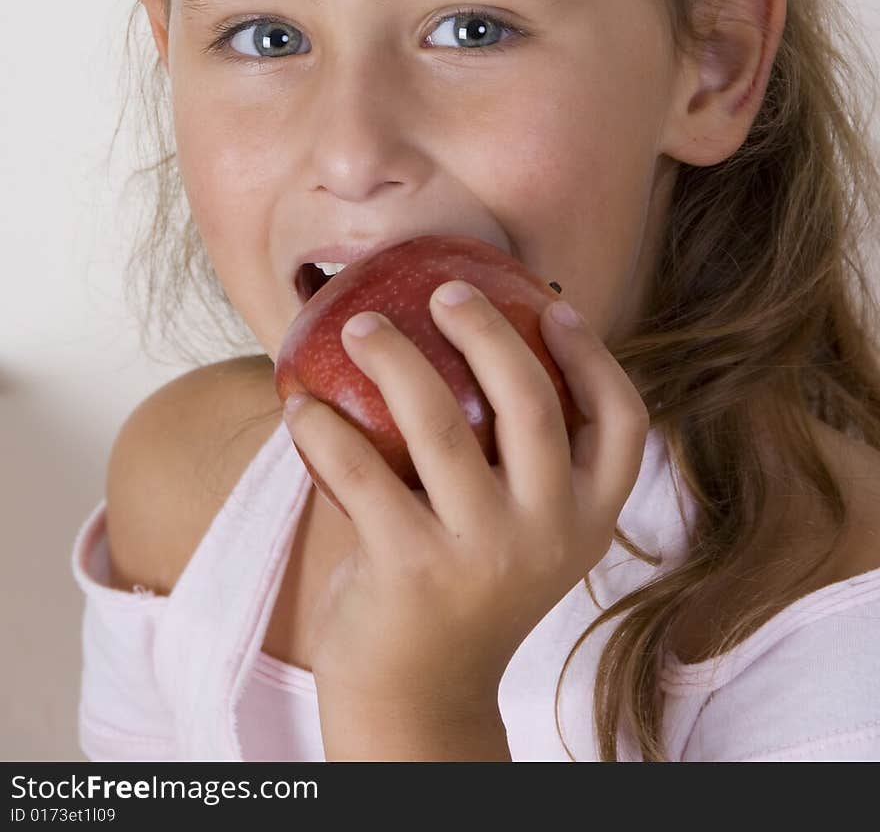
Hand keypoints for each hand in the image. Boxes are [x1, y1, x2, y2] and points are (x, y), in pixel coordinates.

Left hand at [282, 281, 649, 713]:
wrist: (417, 698)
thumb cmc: (464, 585)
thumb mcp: (521, 533)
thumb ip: (523, 462)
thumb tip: (488, 339)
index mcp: (587, 520)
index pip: (623, 425)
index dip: (595, 357)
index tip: (554, 307)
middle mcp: (548, 534)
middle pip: (533, 404)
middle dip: (488, 330)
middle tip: (445, 291)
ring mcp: (483, 554)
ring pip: (443, 426)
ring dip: (396, 359)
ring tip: (362, 326)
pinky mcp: (411, 570)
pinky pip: (361, 473)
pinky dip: (324, 429)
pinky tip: (302, 403)